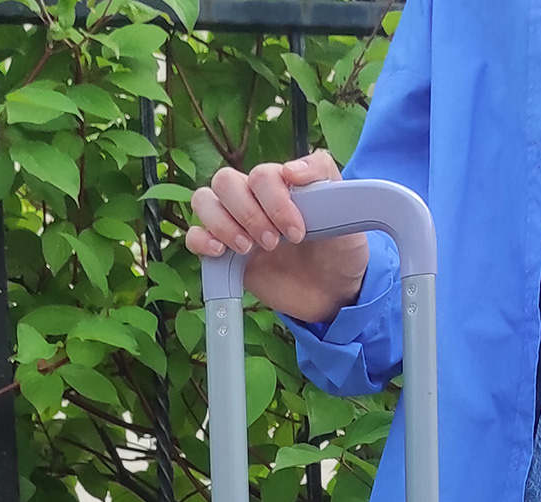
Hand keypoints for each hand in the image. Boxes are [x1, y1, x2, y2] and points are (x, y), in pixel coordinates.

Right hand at [184, 151, 370, 325]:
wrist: (334, 293)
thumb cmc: (339, 249)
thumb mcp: (346, 211)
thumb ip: (324, 177)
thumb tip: (291, 169)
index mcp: (280, 184)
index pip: (261, 175)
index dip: (275, 201)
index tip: (297, 233)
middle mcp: (253, 199)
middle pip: (225, 181)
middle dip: (248, 212)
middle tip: (272, 243)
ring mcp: (236, 225)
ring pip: (204, 200)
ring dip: (222, 223)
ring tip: (247, 248)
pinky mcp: (225, 255)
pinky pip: (194, 236)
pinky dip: (200, 240)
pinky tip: (220, 252)